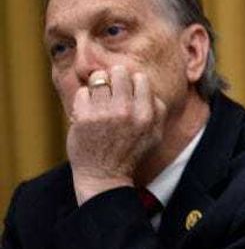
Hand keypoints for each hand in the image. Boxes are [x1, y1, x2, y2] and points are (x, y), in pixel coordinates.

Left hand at [67, 65, 166, 203]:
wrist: (104, 176)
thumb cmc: (130, 154)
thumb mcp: (155, 135)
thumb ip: (158, 110)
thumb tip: (147, 86)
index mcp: (147, 115)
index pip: (140, 78)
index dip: (133, 83)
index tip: (127, 93)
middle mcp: (127, 111)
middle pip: (119, 72)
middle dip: (114, 78)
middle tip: (111, 90)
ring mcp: (104, 113)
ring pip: (98, 78)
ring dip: (97, 87)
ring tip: (98, 99)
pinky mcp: (84, 117)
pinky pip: (83, 92)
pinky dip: (84, 100)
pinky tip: (88, 112)